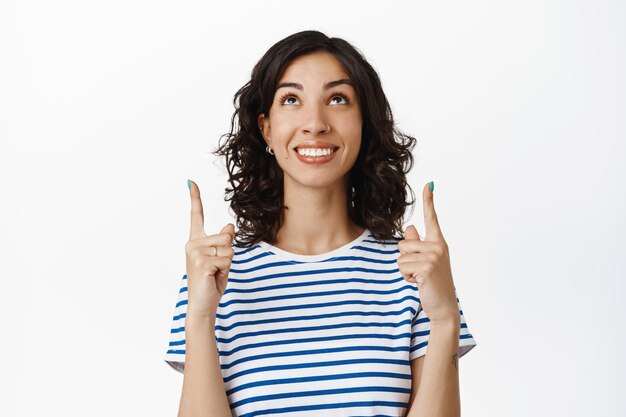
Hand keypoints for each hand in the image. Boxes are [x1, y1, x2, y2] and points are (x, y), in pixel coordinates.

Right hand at [184, 179, 234, 317]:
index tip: (191, 181)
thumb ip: (223, 242)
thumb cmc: (211, 281)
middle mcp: (192, 243)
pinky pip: (227, 259)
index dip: (195, 198)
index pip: (196, 215)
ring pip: (228, 248)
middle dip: (228, 254)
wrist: (203, 303)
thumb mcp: (221, 258)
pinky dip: (226, 270)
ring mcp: (195, 252)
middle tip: (216, 269)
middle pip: (226, 237)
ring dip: (227, 263)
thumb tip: (229, 227)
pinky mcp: (202, 262)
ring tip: (215, 273)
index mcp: (195, 240)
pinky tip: (213, 277)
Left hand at [397, 182, 458, 324]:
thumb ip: (418, 244)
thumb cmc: (433, 283)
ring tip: (420, 278)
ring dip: (405, 270)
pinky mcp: (426, 267)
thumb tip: (410, 228)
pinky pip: (402, 266)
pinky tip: (419, 283)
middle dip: (405, 259)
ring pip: (401, 256)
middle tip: (420, 272)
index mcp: (438, 242)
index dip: (429, 200)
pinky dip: (406, 277)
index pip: (432, 218)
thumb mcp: (426, 261)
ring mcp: (434, 256)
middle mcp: (438, 246)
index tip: (429, 183)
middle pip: (404, 243)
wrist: (443, 307)